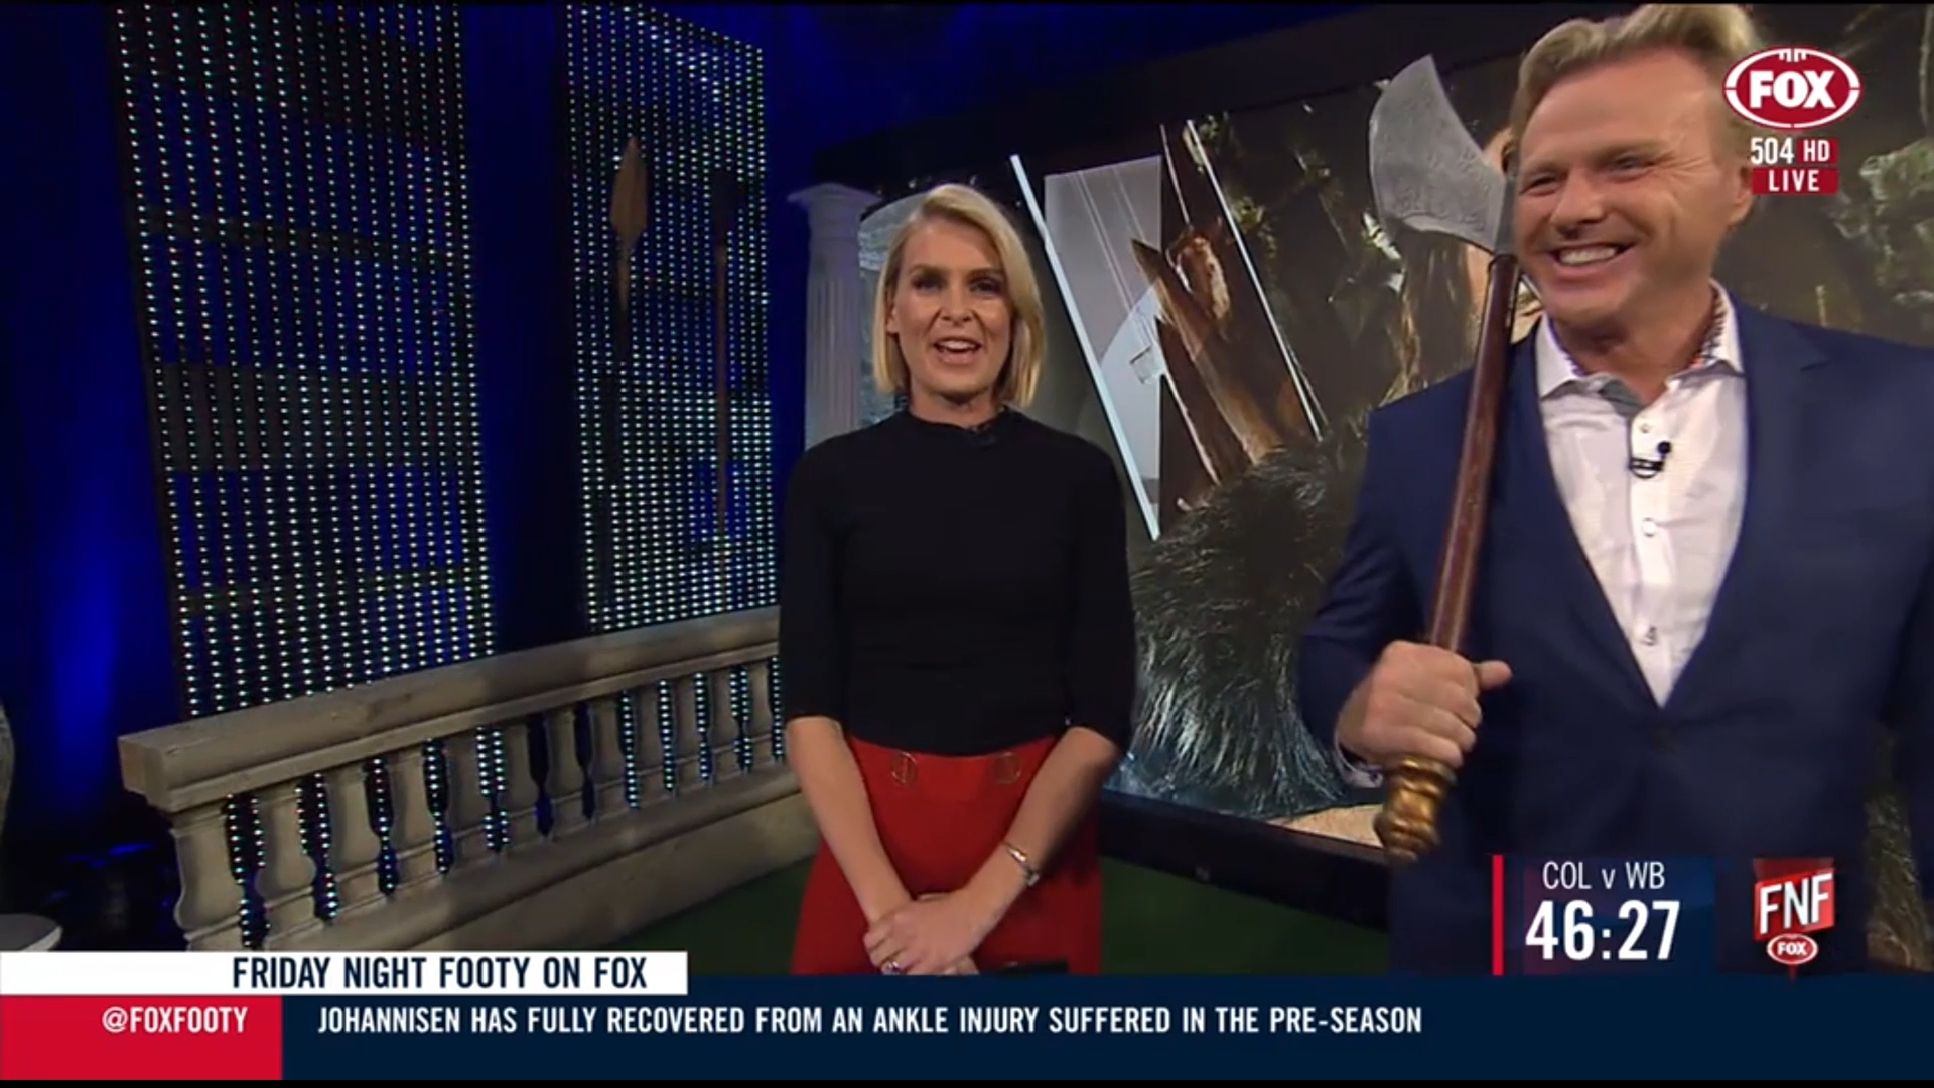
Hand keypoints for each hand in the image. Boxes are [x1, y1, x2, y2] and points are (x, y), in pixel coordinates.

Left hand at [865, 892, 998, 975]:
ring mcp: (916, 949)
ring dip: (895, 973)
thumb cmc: (951, 903)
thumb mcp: (920, 902)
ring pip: (891, 970)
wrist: (973, 908)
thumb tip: (900, 924)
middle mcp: (902, 933)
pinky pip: (910, 978)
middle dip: (881, 963)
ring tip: (901, 972)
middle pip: (877, 957)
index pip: (870, 939)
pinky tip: (914, 976)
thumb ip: (907, 914)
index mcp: (898, 916)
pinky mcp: (931, 962)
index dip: (872, 948)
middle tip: (888, 965)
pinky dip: (910, 979)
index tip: (878, 951)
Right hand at [1337, 640, 1511, 770]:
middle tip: (1464, 729)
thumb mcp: (1426, 680)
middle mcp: (1391, 673)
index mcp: (1403, 653)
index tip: (1463, 705)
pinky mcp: (1380, 731)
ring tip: (1458, 745)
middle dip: (1469, 718)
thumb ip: (1465, 675)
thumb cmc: (1398, 701)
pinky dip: (1448, 754)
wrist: (1351, 727)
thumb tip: (1504, 671)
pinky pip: (1432, 744)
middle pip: (1457, 697)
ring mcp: (1383, 703)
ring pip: (1448, 724)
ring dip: (1461, 740)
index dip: (1470, 691)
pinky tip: (1450, 757)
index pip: (1458, 668)